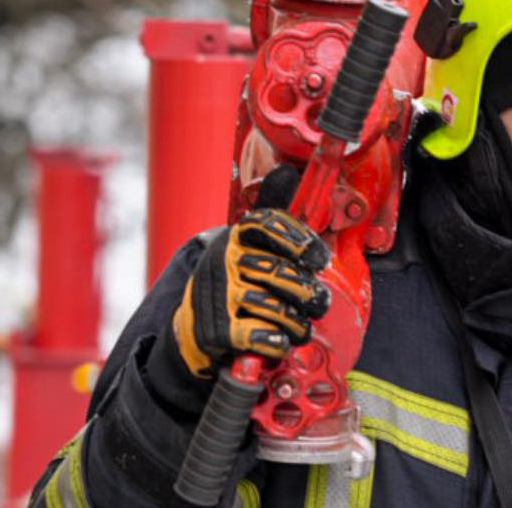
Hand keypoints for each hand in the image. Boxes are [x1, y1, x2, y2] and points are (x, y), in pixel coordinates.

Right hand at [171, 171, 330, 377]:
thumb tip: (286, 170)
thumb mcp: (247, 246)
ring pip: (273, 306)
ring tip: (300, 328)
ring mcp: (218, 296)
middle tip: (317, 302)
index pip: (268, 225)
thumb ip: (270, 216)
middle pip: (279, 271)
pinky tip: (280, 341)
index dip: (300, 239)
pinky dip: (276, 341)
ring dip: (295, 322)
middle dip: (306, 291)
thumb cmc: (230, 286)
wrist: (191, 331)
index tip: (320, 258)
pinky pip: (258, 335)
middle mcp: (224, 262)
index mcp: (235, 239)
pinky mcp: (216, 331)